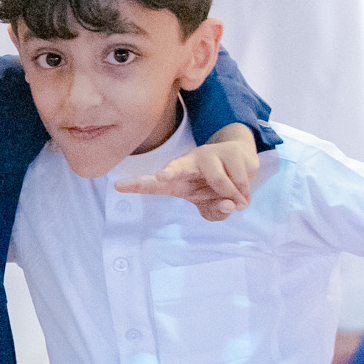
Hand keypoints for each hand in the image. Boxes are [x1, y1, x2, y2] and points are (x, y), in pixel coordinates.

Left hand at [114, 124, 261, 221]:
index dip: (137, 185)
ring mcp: (209, 155)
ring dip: (233, 196)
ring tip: (237, 201)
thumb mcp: (213, 208)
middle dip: (170, 173)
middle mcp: (188, 164)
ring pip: (220, 182)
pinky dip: (245, 192)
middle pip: (178, 168)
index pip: (153, 185)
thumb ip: (217, 213)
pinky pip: (240, 179)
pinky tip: (243, 189)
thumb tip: (228, 204)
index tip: (119, 185)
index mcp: (176, 181)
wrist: (241, 163)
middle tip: (162, 177)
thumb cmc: (218, 190)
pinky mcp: (229, 151)